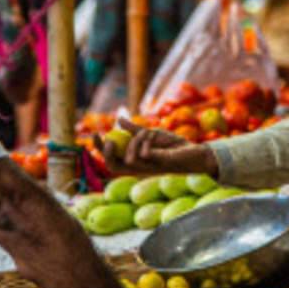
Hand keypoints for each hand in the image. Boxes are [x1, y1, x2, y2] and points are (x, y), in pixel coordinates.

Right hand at [97, 119, 216, 177]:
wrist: (194, 151)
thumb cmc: (173, 146)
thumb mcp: (150, 134)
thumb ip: (134, 129)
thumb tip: (118, 119)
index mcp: (134, 160)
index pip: (111, 159)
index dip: (100, 149)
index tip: (94, 134)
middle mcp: (139, 168)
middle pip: (113, 167)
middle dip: (107, 153)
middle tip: (109, 139)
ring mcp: (149, 168)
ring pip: (129, 159)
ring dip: (135, 141)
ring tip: (147, 133)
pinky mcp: (159, 165)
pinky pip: (145, 155)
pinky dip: (145, 142)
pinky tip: (153, 137)